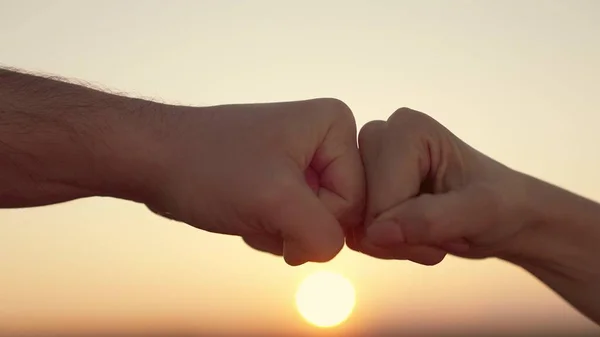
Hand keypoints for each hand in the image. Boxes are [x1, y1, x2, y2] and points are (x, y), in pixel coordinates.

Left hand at [144, 98, 364, 265]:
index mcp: (335, 125)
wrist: (155, 159)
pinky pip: (293, 222)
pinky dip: (268, 229)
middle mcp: (324, 139)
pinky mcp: (281, 179)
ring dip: (278, 230)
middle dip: (295, 226)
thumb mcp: (277, 202)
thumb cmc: (210, 167)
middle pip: (338, 213)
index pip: (355, 200)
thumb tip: (329, 251)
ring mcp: (302, 160)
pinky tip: (242, 212)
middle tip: (259, 207)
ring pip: (314, 223)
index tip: (274, 204)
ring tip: (247, 206)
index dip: (315, 217)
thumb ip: (324, 234)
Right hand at [348, 108, 533, 264]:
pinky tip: (413, 234)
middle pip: (359, 209)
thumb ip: (432, 219)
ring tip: (430, 232)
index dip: (408, 229)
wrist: (507, 216)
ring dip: (393, 243)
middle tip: (439, 232)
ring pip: (353, 223)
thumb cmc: (503, 206)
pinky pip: (354, 230)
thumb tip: (376, 232)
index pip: (378, 199)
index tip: (450, 228)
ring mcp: (367, 162)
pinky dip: (384, 245)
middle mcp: (380, 137)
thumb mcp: (481, 213)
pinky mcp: (364, 186)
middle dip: (398, 236)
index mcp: (407, 129)